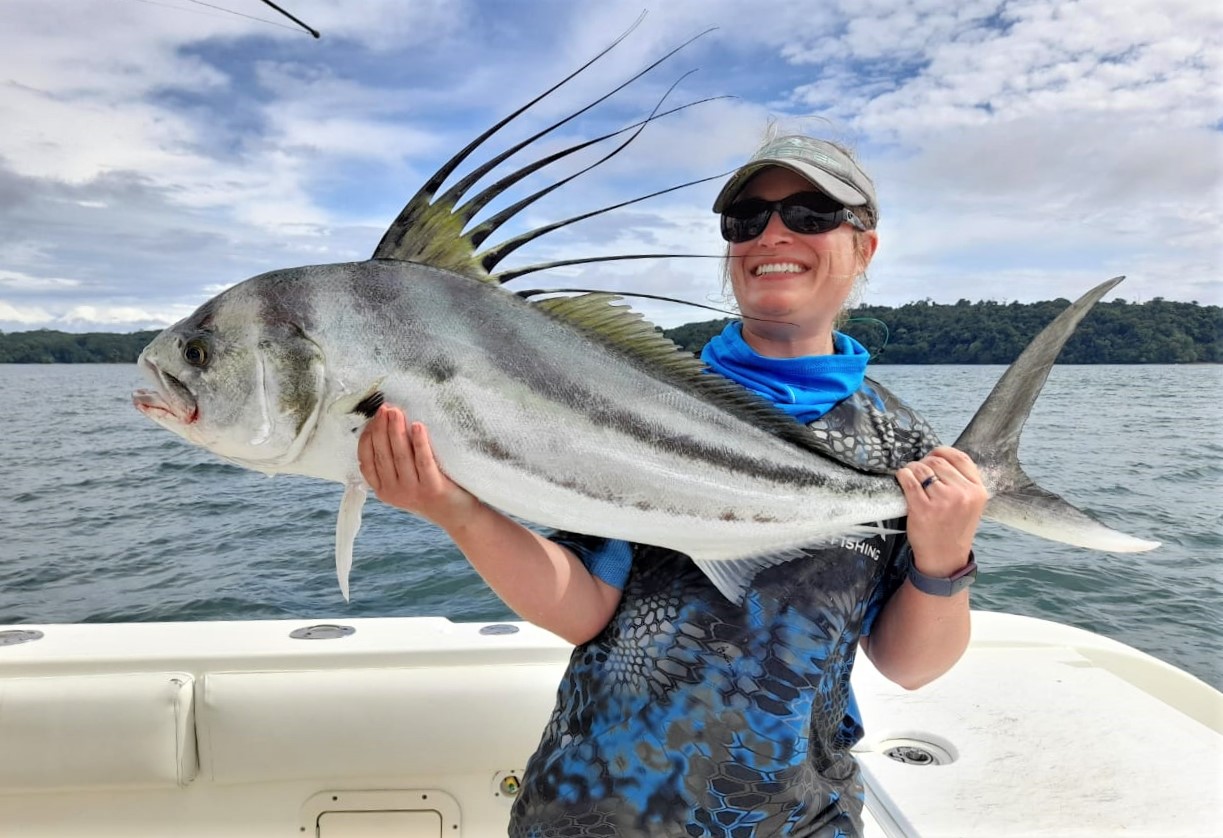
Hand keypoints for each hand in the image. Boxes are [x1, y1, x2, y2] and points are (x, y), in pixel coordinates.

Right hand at [357, 405, 480, 529]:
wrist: (456, 514)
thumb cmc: (429, 489)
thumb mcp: (403, 480)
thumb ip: (392, 462)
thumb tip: (383, 425)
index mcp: (383, 489)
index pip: (366, 460)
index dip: (367, 437)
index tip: (372, 419)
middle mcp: (394, 491)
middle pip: (383, 454)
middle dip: (381, 428)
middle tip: (384, 408)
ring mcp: (412, 491)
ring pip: (400, 455)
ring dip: (396, 431)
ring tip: (396, 412)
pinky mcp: (432, 488)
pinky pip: (424, 461)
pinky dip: (419, 442)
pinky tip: (418, 426)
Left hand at [896, 447, 987, 575]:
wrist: (944, 557)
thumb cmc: (954, 529)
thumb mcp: (970, 504)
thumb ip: (962, 482)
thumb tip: (938, 456)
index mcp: (978, 491)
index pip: (960, 458)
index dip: (942, 452)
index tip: (933, 456)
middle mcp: (963, 494)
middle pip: (938, 461)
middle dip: (924, 462)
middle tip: (918, 471)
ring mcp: (943, 501)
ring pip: (922, 468)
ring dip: (912, 468)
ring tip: (910, 476)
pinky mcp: (922, 509)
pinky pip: (908, 480)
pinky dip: (902, 475)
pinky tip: (902, 478)